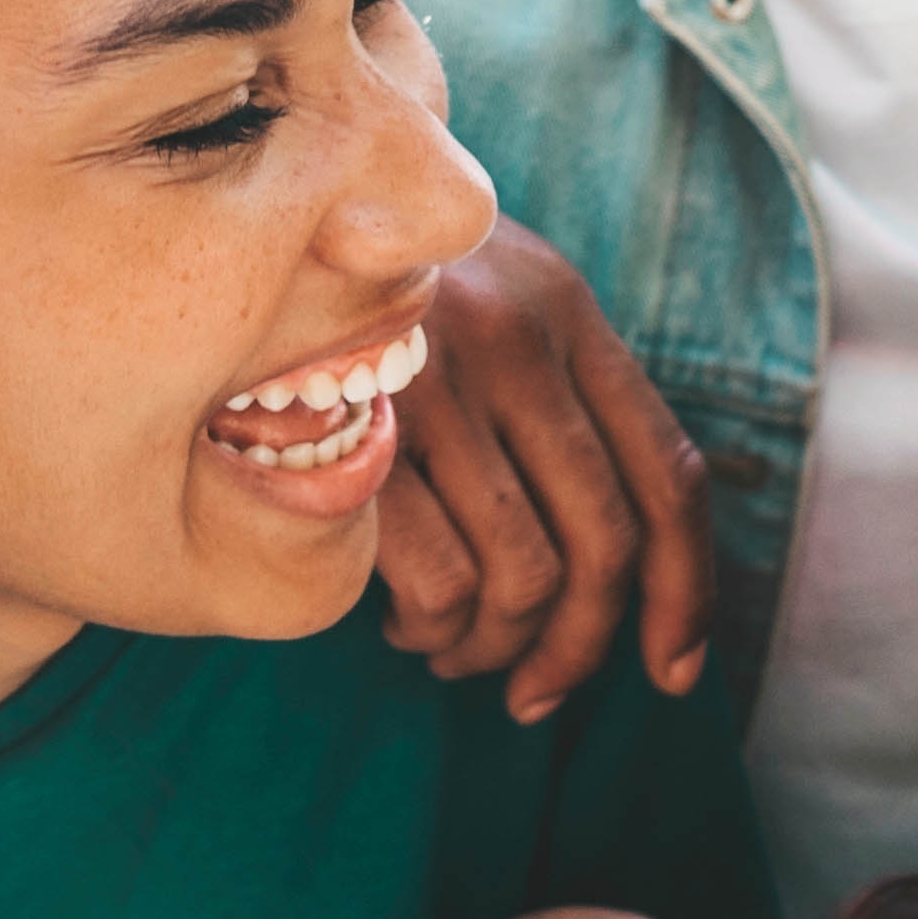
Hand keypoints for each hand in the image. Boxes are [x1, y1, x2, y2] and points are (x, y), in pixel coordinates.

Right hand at [375, 219, 717, 724]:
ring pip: (525, 577)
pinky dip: (431, 628)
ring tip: (448, 647)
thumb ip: (549, 393)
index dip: (686, 590)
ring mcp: (438, 381)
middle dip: (577, 649)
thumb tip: (617, 563)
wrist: (232, 228)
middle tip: (533, 690)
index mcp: (563, 309)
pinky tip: (398, 622)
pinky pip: (441, 583)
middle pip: (605, 544)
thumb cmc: (354, 292)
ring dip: (491, 645)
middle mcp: (516, 338)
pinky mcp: (358, 431)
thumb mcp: (474, 301)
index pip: (669, 473)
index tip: (673, 672)